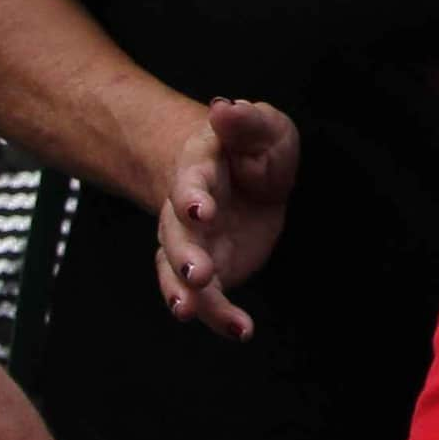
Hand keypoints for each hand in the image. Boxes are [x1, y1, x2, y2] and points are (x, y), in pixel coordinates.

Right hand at [154, 98, 299, 341]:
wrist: (244, 176)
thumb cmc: (251, 148)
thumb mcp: (261, 126)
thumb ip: (245, 120)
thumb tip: (225, 109)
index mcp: (198, 170)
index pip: (191, 183)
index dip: (192, 196)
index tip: (200, 209)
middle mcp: (186, 212)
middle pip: (177, 235)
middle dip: (185, 254)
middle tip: (198, 273)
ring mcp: (193, 245)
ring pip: (178, 273)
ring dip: (184, 293)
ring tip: (189, 312)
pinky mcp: (209, 271)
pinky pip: (205, 299)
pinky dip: (217, 316)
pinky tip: (239, 330)